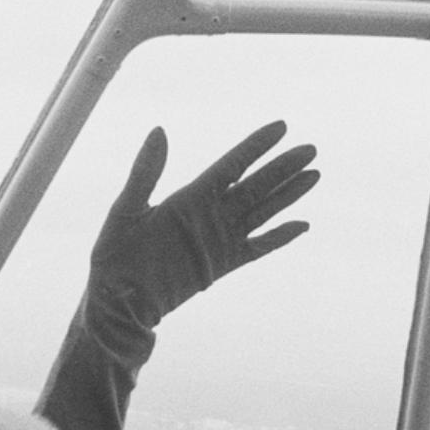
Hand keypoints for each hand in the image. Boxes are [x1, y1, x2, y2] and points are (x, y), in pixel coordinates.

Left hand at [86, 121, 319, 327]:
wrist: (119, 302)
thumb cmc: (115, 256)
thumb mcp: (127, 210)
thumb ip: (146, 172)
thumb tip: (159, 130)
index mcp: (189, 197)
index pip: (231, 165)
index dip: (255, 146)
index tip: (280, 127)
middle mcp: (210, 214)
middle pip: (255, 184)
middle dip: (282, 167)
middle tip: (310, 149)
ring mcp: (220, 239)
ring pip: (263, 211)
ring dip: (288, 194)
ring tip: (314, 175)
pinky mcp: (223, 265)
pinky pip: (259, 248)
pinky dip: (280, 237)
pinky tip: (302, 225)